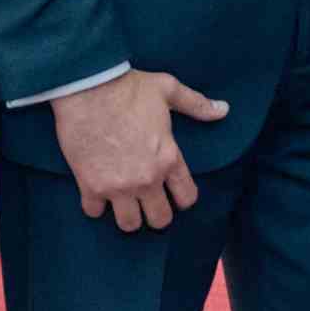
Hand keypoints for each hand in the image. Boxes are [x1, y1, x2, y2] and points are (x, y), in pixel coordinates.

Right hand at [52, 68, 230, 232]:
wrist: (87, 86)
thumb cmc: (127, 87)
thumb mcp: (168, 89)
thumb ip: (196, 104)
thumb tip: (223, 110)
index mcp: (168, 158)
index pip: (187, 198)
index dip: (182, 198)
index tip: (172, 193)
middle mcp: (147, 178)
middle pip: (160, 220)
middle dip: (156, 214)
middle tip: (147, 202)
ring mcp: (119, 186)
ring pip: (130, 224)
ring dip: (127, 215)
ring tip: (122, 202)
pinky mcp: (91, 186)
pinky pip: (95, 212)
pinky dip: (95, 205)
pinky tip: (96, 191)